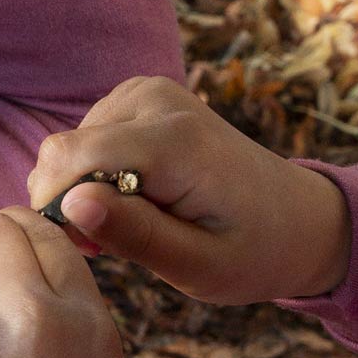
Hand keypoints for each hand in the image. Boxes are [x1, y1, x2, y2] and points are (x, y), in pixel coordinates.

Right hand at [29, 78, 350, 304]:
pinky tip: (131, 197)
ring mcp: (150, 90)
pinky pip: (89, 134)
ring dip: (84, 189)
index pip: (70, 158)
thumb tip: (71, 204)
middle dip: (70, 201)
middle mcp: (158, 100)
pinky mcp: (143, 94)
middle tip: (110, 246)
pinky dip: (96, 170)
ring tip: (131, 224)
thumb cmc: (252, 252)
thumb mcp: (197, 266)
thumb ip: (134, 235)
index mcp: (175, 142)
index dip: (59, 208)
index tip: (91, 250)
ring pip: (70, 143)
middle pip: (64, 149)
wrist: (297, 218)